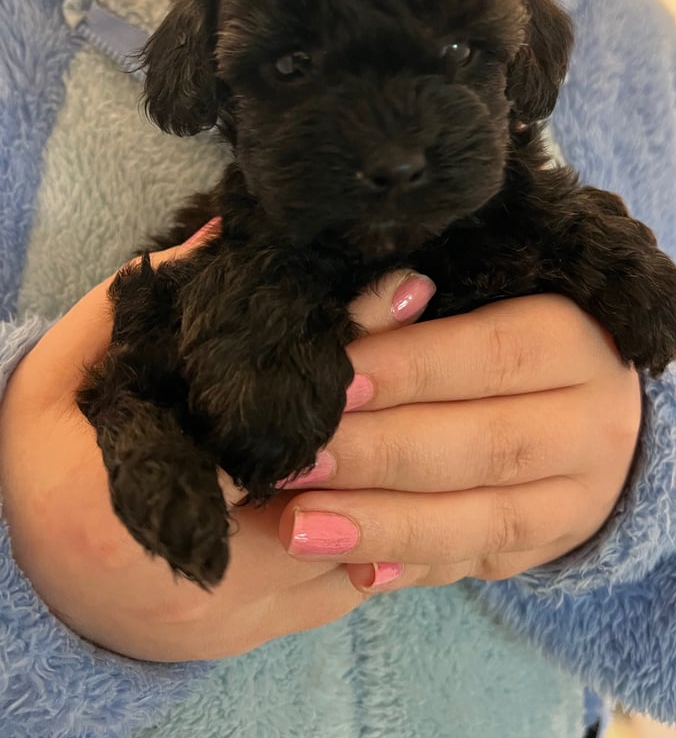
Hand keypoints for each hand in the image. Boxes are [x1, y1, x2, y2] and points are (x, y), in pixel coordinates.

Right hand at [0, 231, 428, 660]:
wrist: (37, 592)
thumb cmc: (43, 473)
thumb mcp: (56, 379)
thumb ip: (133, 307)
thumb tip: (224, 236)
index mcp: (134, 508)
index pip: (268, 428)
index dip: (343, 360)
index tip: (399, 294)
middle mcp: (201, 578)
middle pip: (335, 485)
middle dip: (396, 402)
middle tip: (438, 322)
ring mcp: (237, 616)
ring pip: (359, 542)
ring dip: (401, 463)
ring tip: (441, 384)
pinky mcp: (259, 633)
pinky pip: (350, 580)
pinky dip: (381, 522)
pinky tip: (403, 465)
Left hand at [278, 294, 641, 591]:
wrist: (587, 399)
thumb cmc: (507, 331)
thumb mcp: (480, 304)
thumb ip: (418, 315)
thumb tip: (368, 312)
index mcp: (580, 342)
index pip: (494, 356)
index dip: (411, 369)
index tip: (336, 382)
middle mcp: (596, 424)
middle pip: (486, 445)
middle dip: (384, 455)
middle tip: (301, 461)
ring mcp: (582, 496)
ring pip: (486, 520)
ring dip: (388, 526)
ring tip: (302, 528)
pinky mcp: (554, 545)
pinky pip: (480, 563)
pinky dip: (414, 567)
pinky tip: (354, 570)